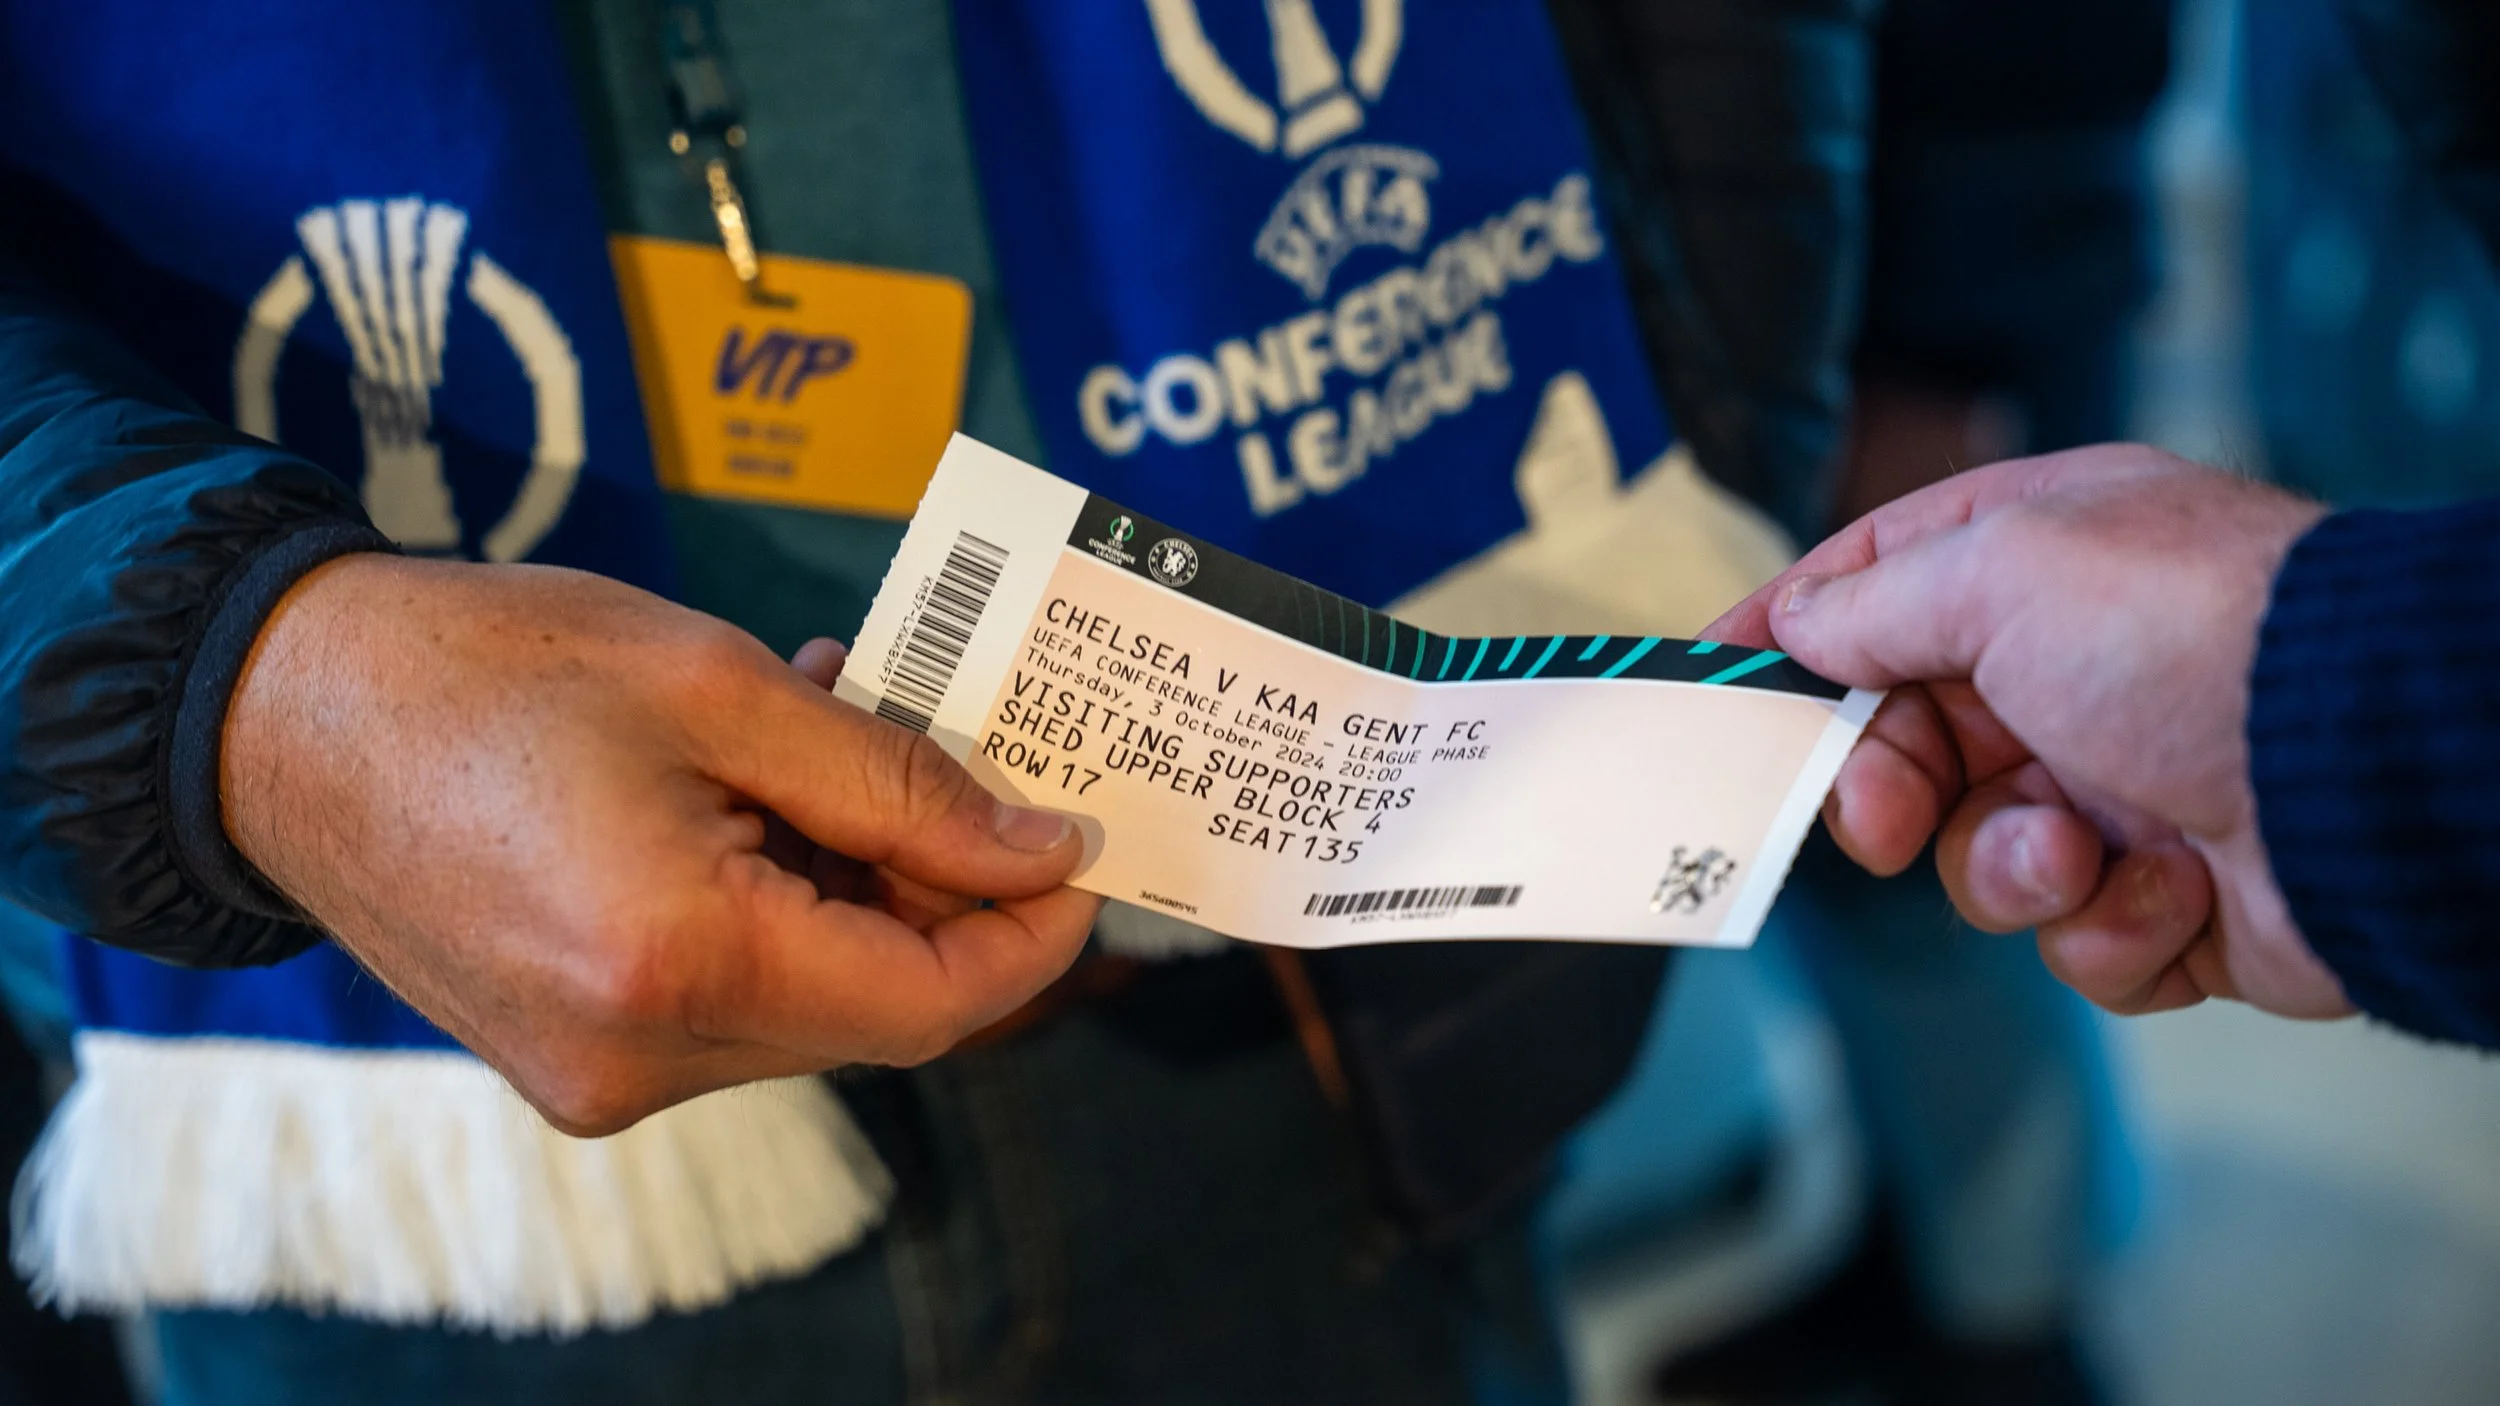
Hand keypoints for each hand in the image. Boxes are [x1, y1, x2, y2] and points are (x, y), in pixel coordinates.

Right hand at [222, 555, 1099, 1134]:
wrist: (277, 712)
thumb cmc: (491, 665)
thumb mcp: (724, 687)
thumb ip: (902, 784)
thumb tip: (1043, 853)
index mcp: (678, 965)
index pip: (934, 1004)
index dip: (1031, 932)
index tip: (1077, 843)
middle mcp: (638, 1057)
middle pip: (876, 1010)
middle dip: (944, 891)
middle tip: (950, 751)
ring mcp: (595, 1074)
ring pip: (811, 1006)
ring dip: (859, 889)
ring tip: (833, 735)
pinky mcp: (567, 1057)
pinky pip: (731, 1003)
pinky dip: (782, 910)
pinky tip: (764, 797)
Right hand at [1707, 444, 2350, 1019]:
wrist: (2367, 773)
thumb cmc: (2194, 636)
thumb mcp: (2002, 569)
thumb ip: (1876, 600)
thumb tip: (1797, 621)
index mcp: (2039, 566)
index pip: (1876, 590)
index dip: (1791, 639)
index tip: (1716, 686)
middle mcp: (2077, 673)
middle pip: (1907, 748)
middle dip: (1892, 794)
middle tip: (1890, 818)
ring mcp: (2126, 789)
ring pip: (1982, 862)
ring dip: (2016, 868)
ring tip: (2083, 849)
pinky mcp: (2170, 900)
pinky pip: (2076, 942)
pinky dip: (2111, 928)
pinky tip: (2174, 888)